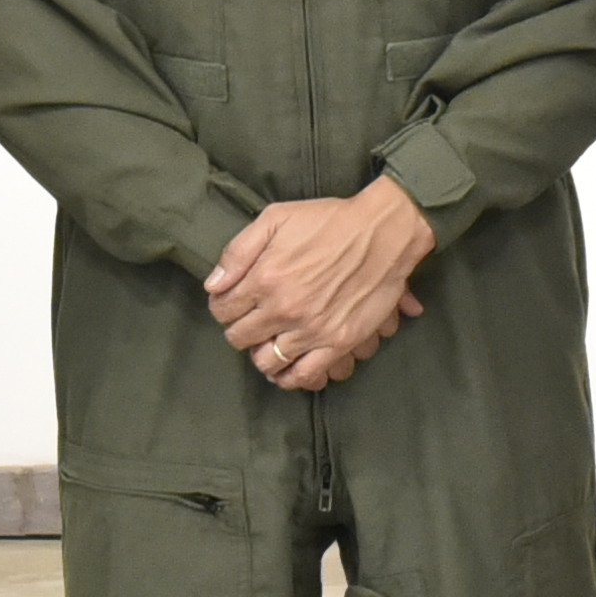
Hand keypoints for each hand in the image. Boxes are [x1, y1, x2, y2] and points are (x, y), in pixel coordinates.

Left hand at [207, 181, 436, 391]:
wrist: (381, 233)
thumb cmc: (328, 221)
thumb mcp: (275, 218)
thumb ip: (238, 252)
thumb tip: (214, 285)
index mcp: (264, 278)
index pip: (223, 309)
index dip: (223, 307)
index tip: (231, 304)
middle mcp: (283, 309)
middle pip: (241, 338)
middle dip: (240, 330)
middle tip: (251, 322)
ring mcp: (310, 330)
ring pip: (268, 362)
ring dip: (262, 355)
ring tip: (269, 344)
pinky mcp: (337, 343)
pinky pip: (305, 375)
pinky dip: (290, 378)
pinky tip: (287, 369)